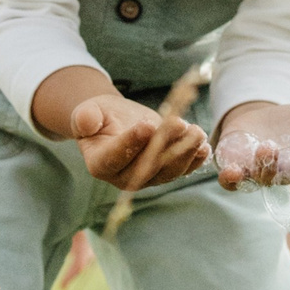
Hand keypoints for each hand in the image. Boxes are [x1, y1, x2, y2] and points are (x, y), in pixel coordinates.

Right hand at [71, 93, 209, 189]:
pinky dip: (195, 160)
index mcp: (100, 164)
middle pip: (146, 166)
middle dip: (165, 146)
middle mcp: (123, 177)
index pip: (115, 157)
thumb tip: (86, 121)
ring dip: (185, 153)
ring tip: (197, 132)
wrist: (115, 121)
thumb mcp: (88, 111)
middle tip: (180, 124)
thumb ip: (85, 117)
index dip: (131, 143)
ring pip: (168, 171)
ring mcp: (146, 178)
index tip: (147, 125)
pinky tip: (204, 147)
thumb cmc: (100, 116)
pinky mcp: (164, 173)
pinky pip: (182, 170)